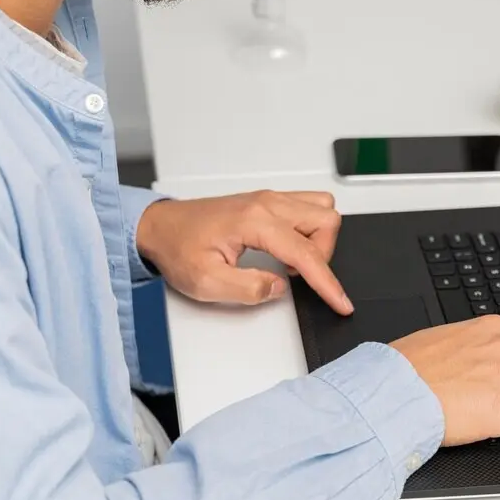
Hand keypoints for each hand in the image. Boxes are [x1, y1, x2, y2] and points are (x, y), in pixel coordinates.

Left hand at [136, 191, 352, 314]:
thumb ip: (249, 288)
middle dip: (323, 255)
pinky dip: (309, 228)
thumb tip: (279, 288)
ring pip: (321, 208)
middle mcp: (266, 203)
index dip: (327, 282)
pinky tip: (288, 248)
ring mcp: (268, 198)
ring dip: (318, 238)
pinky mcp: (266, 200)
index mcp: (254, 221)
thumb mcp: (207, 282)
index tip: (340, 301)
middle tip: (300, 278)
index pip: (306, 252)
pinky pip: (307, 204)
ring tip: (294, 262)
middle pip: (325, 220)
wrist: (158, 227)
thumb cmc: (177, 248)